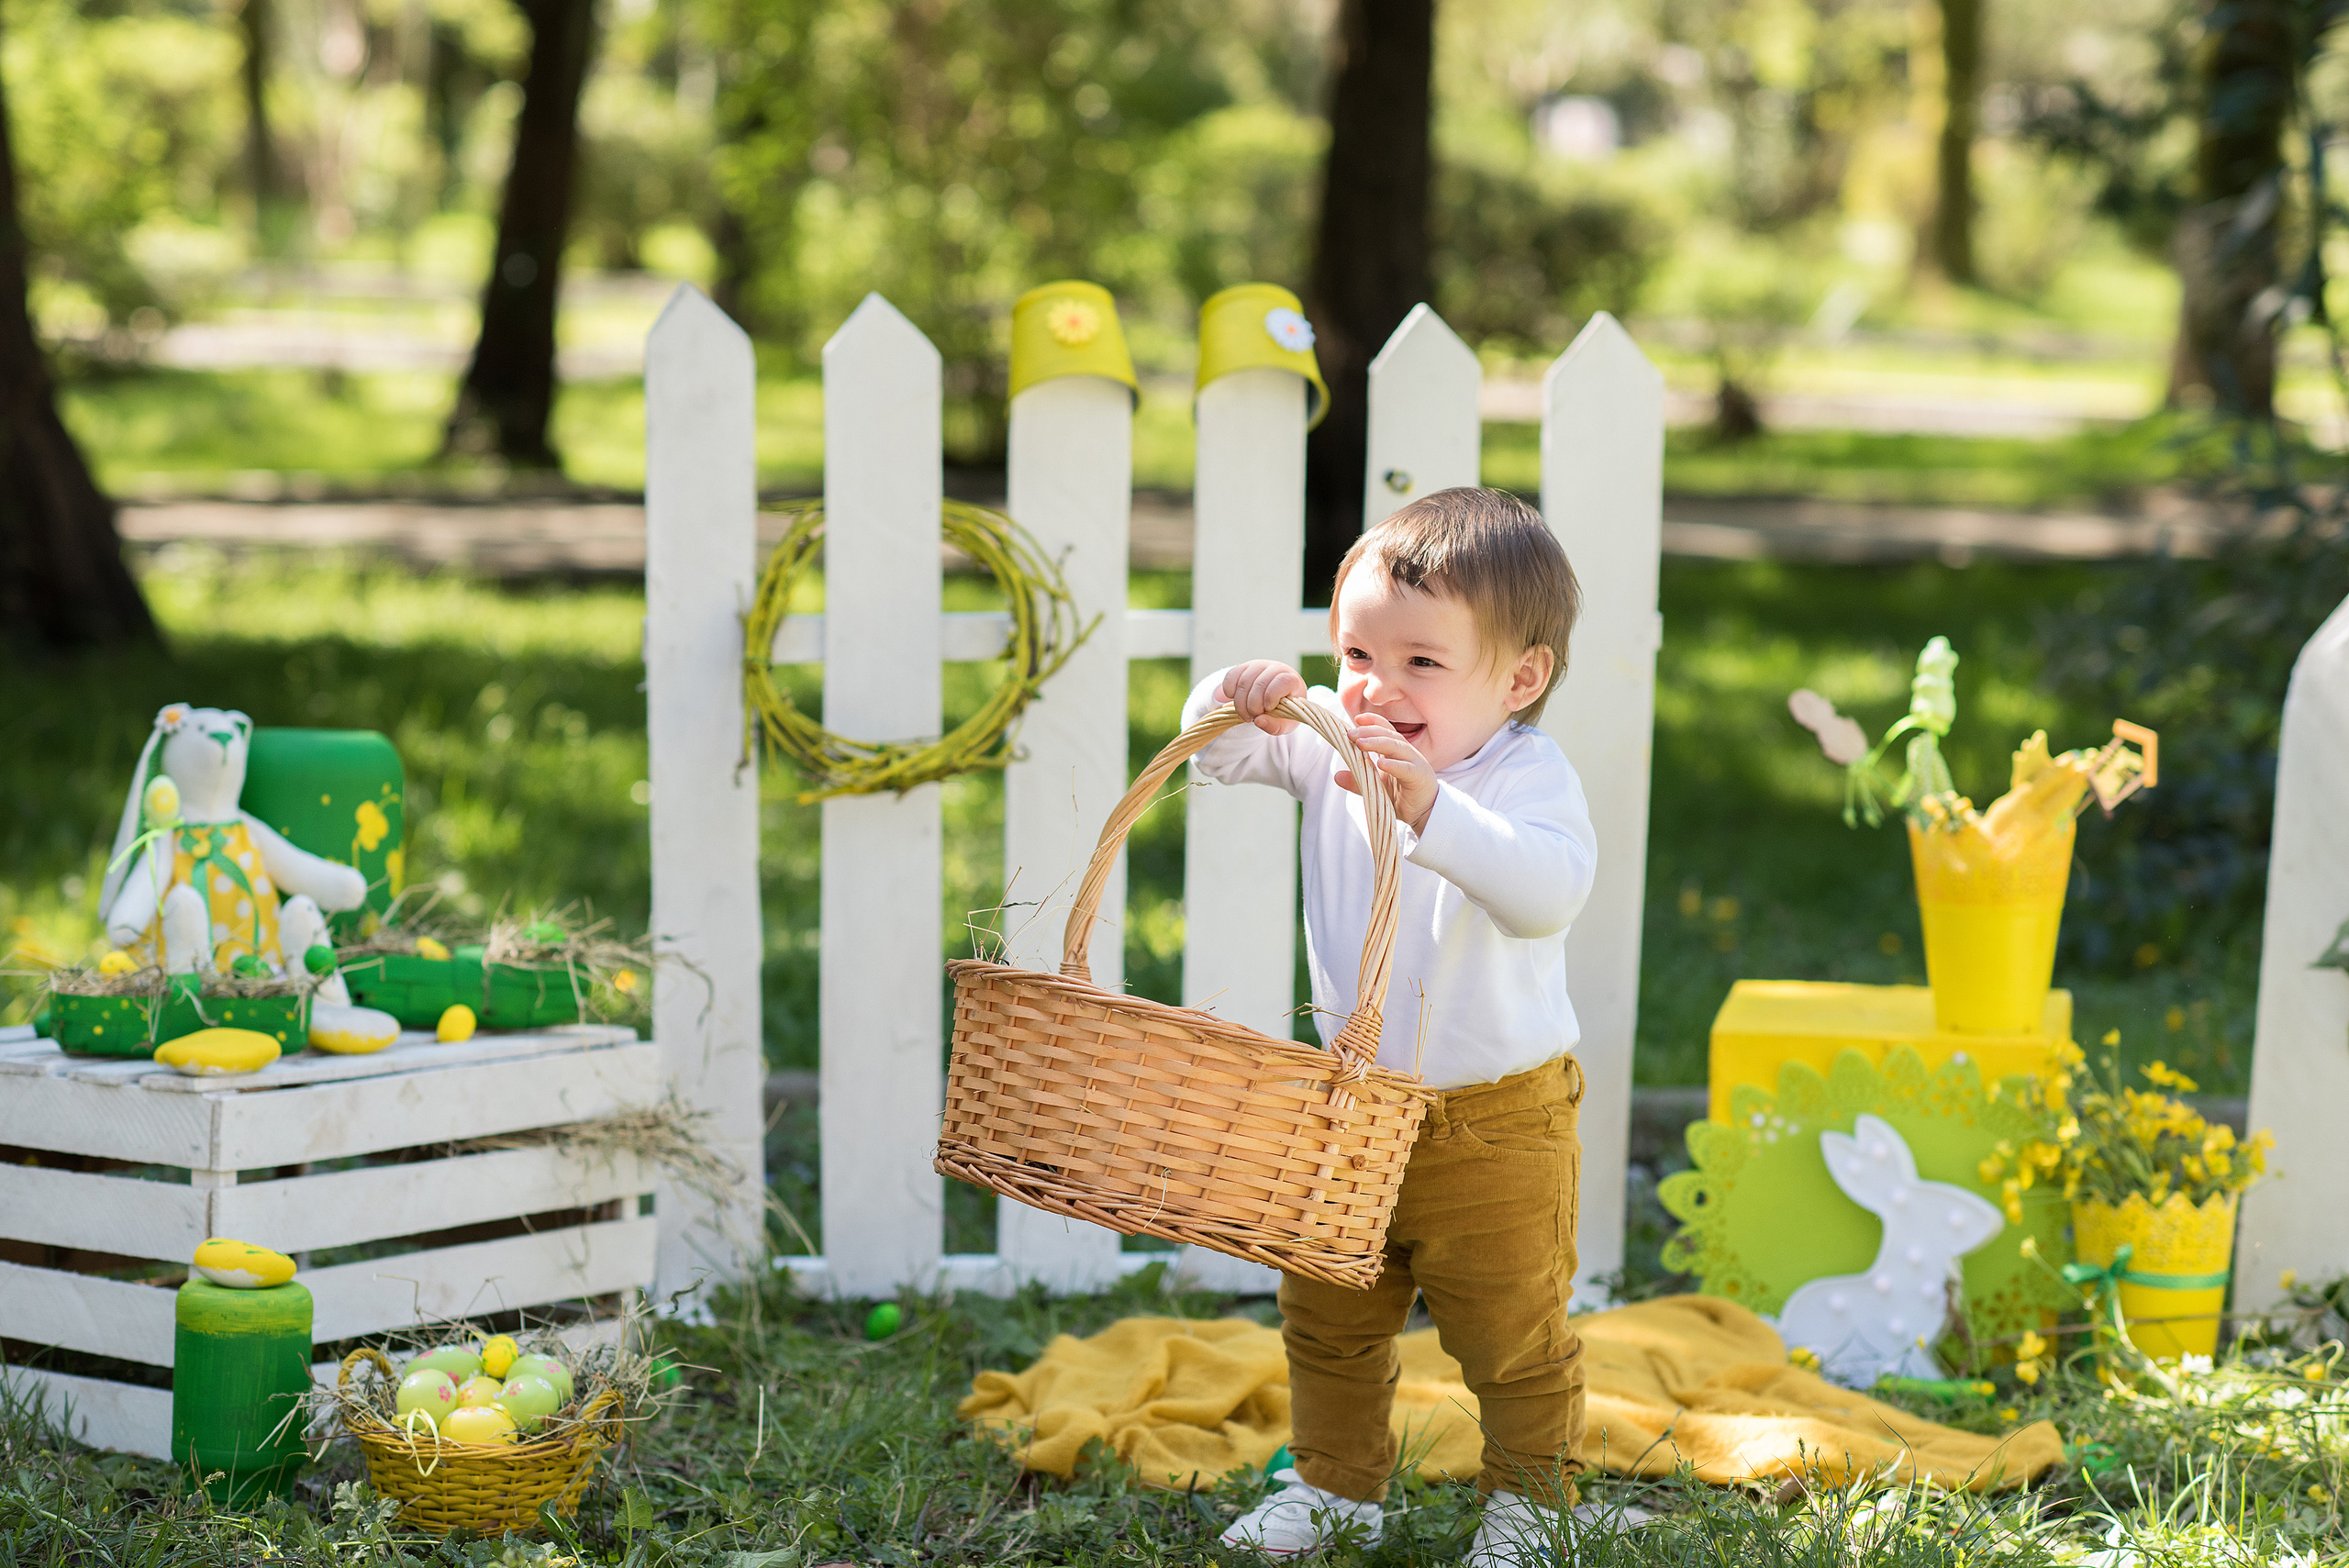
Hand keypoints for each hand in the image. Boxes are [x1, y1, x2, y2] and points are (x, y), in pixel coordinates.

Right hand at [1217, 660, 1307, 733]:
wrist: (1276, 699)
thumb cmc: (1284, 711)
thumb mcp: (1284, 725)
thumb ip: (1274, 726)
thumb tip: (1259, 721)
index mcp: (1293, 681)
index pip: (1283, 681)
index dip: (1272, 696)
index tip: (1268, 709)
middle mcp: (1276, 668)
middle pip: (1260, 683)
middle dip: (1253, 706)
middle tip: (1253, 718)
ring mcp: (1259, 666)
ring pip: (1244, 681)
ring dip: (1240, 703)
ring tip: (1245, 715)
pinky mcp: (1244, 667)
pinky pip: (1231, 676)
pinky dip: (1229, 691)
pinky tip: (1234, 700)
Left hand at [1335, 713, 1437, 832]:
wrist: (1423, 813)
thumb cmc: (1401, 796)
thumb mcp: (1376, 787)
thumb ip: (1358, 781)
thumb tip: (1336, 775)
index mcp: (1397, 752)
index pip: (1386, 730)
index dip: (1373, 722)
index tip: (1356, 719)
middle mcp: (1407, 753)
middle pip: (1388, 736)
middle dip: (1368, 732)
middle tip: (1350, 734)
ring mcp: (1415, 763)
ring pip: (1397, 748)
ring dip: (1378, 743)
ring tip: (1360, 743)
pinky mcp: (1420, 777)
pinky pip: (1406, 768)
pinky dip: (1394, 765)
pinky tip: (1381, 764)